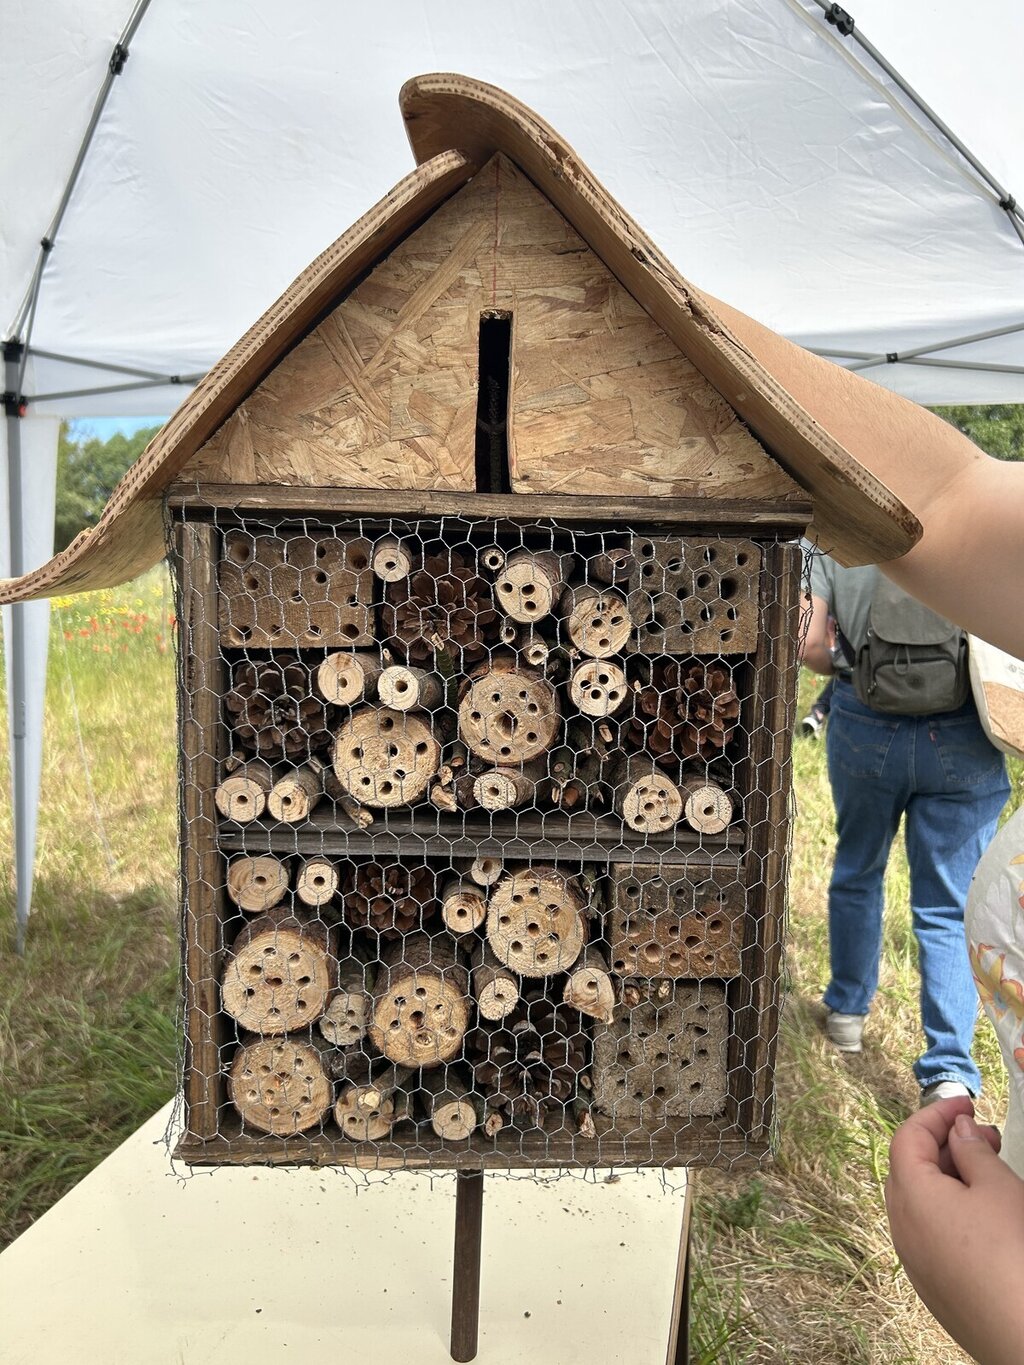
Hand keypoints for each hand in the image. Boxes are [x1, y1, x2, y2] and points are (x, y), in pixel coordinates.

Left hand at [886, 1098, 1023, 1363]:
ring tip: (990, 1171)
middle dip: (944, 1144)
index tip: (967, 1102)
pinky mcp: (934, 1287)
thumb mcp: (998, 1189)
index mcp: (911, 1196)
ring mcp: (915, 1261)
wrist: (1022, 1336)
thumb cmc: (1012, 1256)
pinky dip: (949, 1210)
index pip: (907, 1138)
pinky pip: (930, 1233)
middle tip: (985, 1136)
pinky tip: (984, 1213)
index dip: (935, 1113)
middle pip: (909, 1168)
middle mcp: (902, 1228)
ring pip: (919, 1202)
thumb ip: (973, 1151)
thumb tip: (957, 1129)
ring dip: (948, 1178)